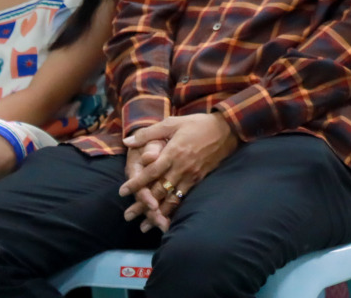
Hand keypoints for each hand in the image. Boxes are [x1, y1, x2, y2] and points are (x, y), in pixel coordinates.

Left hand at [120, 114, 238, 228]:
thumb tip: (127, 141)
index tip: (122, 192)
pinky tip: (167, 218)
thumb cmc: (198, 124)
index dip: (136, 183)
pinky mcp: (200, 180)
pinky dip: (174, 210)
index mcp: (173, 153)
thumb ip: (149, 133)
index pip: (150, 172)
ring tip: (144, 226)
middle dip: (142, 205)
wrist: (228, 129)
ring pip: (172, 199)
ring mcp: (191, 176)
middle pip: (159, 190)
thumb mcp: (172, 123)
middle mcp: (181, 167)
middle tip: (127, 216)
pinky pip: (185, 198)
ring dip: (157, 213)